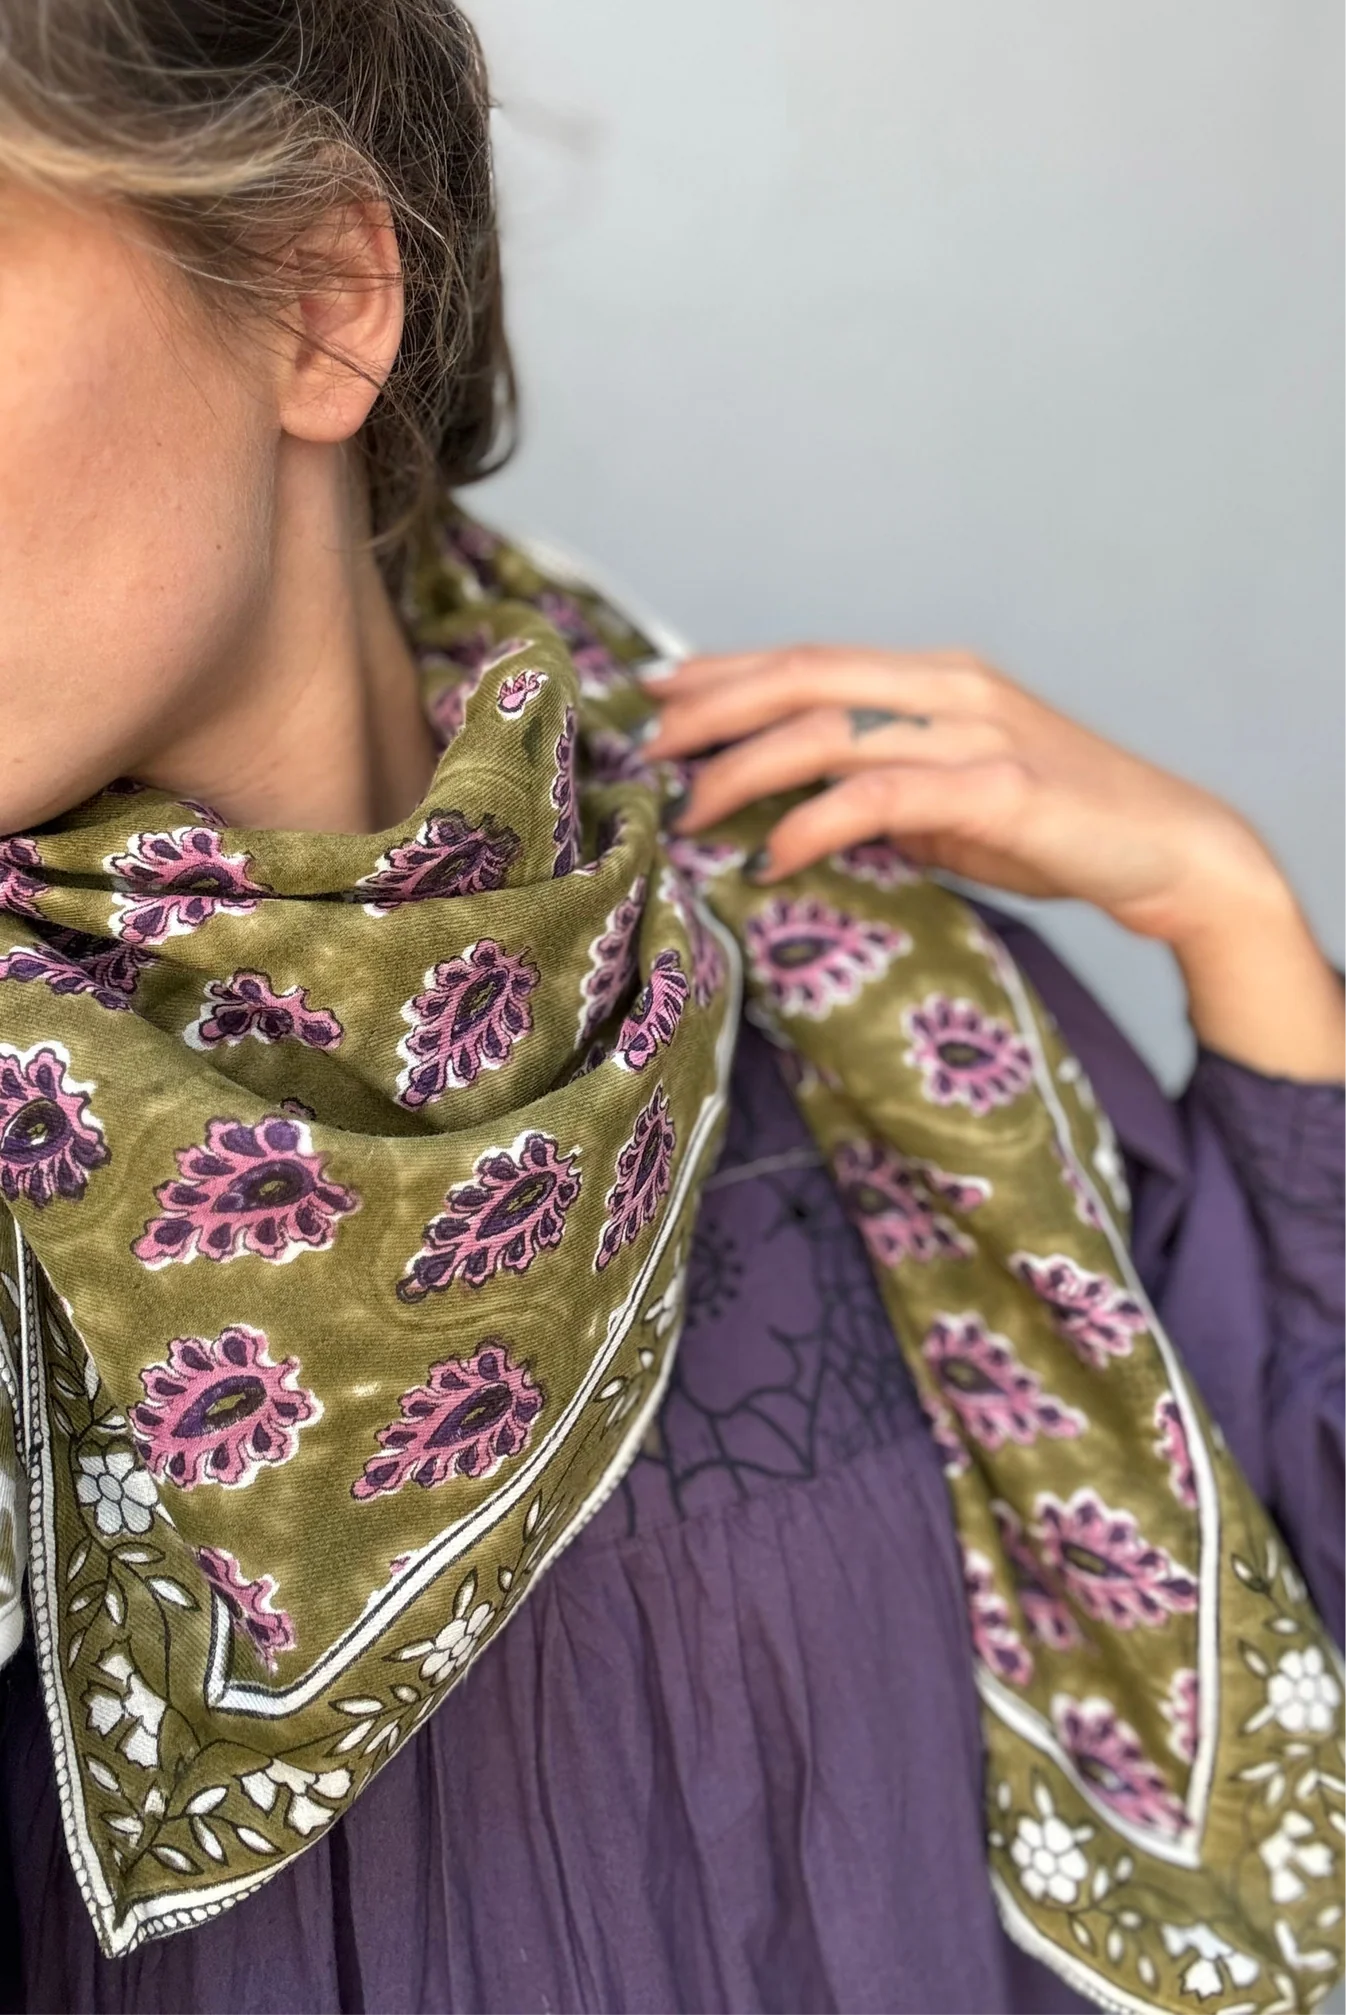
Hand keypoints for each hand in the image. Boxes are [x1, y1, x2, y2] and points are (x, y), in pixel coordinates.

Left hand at [641, 645, 1345, 1078]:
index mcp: (935, 677)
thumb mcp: (951, 798)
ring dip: (746, 771)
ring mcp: (977, 732)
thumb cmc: (1055, 828)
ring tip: (692, 810)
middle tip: (649, 745)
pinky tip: (773, 855)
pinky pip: (882, 795)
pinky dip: (815, 823)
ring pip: (830, 730)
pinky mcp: (1001, 789)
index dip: (727, 671)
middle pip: (804, 677)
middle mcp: (949, 686)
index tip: (658, 692)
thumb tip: (789, 809)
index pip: (810, 659)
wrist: (1170, 851)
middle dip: (714, 708)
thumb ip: (879, 788)